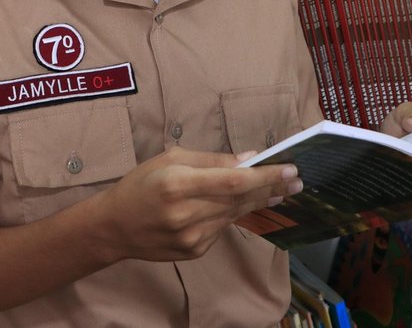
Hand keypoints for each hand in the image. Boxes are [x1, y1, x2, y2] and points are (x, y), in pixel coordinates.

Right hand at [91, 146, 301, 262]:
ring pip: (235, 214)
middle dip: (271, 188)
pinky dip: (232, 213)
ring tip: (281, 190)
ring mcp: (192, 237)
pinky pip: (222, 227)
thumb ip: (210, 160)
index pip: (233, 181)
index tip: (289, 169)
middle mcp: (186, 214)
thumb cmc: (140, 185)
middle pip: (240, 199)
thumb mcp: (169, 159)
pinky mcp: (195, 250)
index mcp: (177, 184)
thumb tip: (247, 159)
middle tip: (297, 180)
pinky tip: (241, 204)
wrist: (114, 227)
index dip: (265, 176)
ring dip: (259, 201)